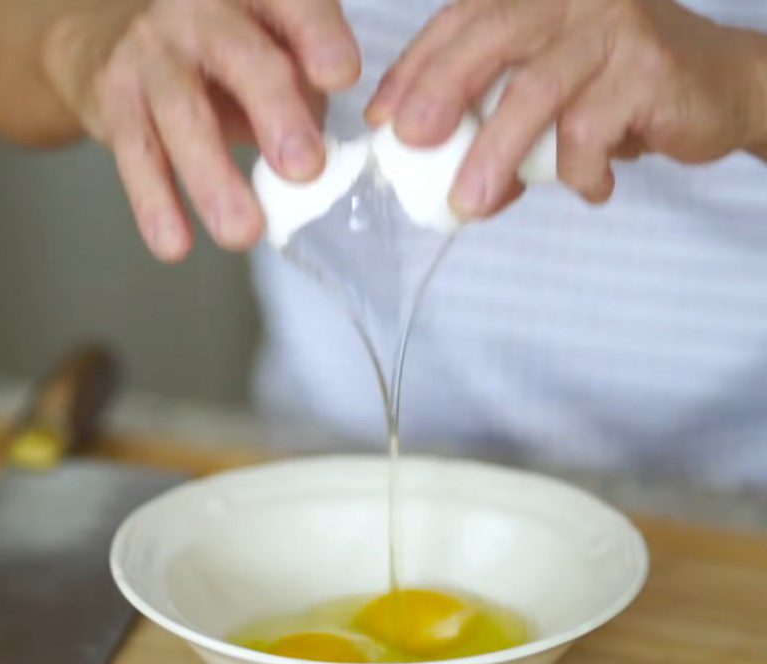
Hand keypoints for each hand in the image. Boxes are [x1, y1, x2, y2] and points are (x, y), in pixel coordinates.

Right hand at [43, 0, 359, 260]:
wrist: (109, 36)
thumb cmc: (221, 54)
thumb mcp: (271, 52)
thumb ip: (304, 91)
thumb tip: (326, 159)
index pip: (292, 3)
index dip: (317, 35)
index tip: (342, 76)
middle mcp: (198, 9)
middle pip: (238, 56)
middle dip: (275, 112)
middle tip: (304, 170)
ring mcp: (151, 53)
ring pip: (182, 113)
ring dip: (214, 178)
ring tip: (244, 234)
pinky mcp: (113, 98)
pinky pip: (137, 154)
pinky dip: (155, 203)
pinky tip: (175, 246)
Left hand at [365, 0, 766, 217]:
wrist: (718, 89)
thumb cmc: (619, 94)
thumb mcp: (550, 100)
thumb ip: (501, 123)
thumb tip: (448, 186)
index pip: (461, 20)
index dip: (415, 68)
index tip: (384, 120)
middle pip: (491, 37)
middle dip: (440, 92)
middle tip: (409, 145)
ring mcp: (613, 25)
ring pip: (537, 90)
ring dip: (495, 155)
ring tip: (472, 205)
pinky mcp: (649, 66)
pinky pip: (591, 130)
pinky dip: (579, 172)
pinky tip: (592, 187)